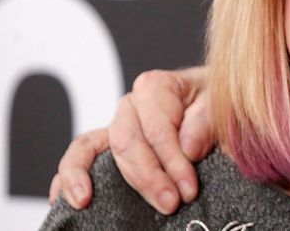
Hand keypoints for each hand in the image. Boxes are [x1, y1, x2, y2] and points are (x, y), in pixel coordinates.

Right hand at [48, 66, 212, 213]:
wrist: (215, 103)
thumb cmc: (217, 101)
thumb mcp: (221, 103)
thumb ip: (206, 121)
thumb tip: (188, 148)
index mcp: (156, 87)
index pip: (157, 129)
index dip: (172, 161)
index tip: (188, 187)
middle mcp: (131, 105)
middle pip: (128, 143)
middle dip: (148, 177)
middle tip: (171, 203)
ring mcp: (117, 125)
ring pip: (96, 151)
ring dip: (96, 179)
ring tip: (89, 202)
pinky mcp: (110, 146)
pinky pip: (81, 157)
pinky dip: (68, 177)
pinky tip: (69, 199)